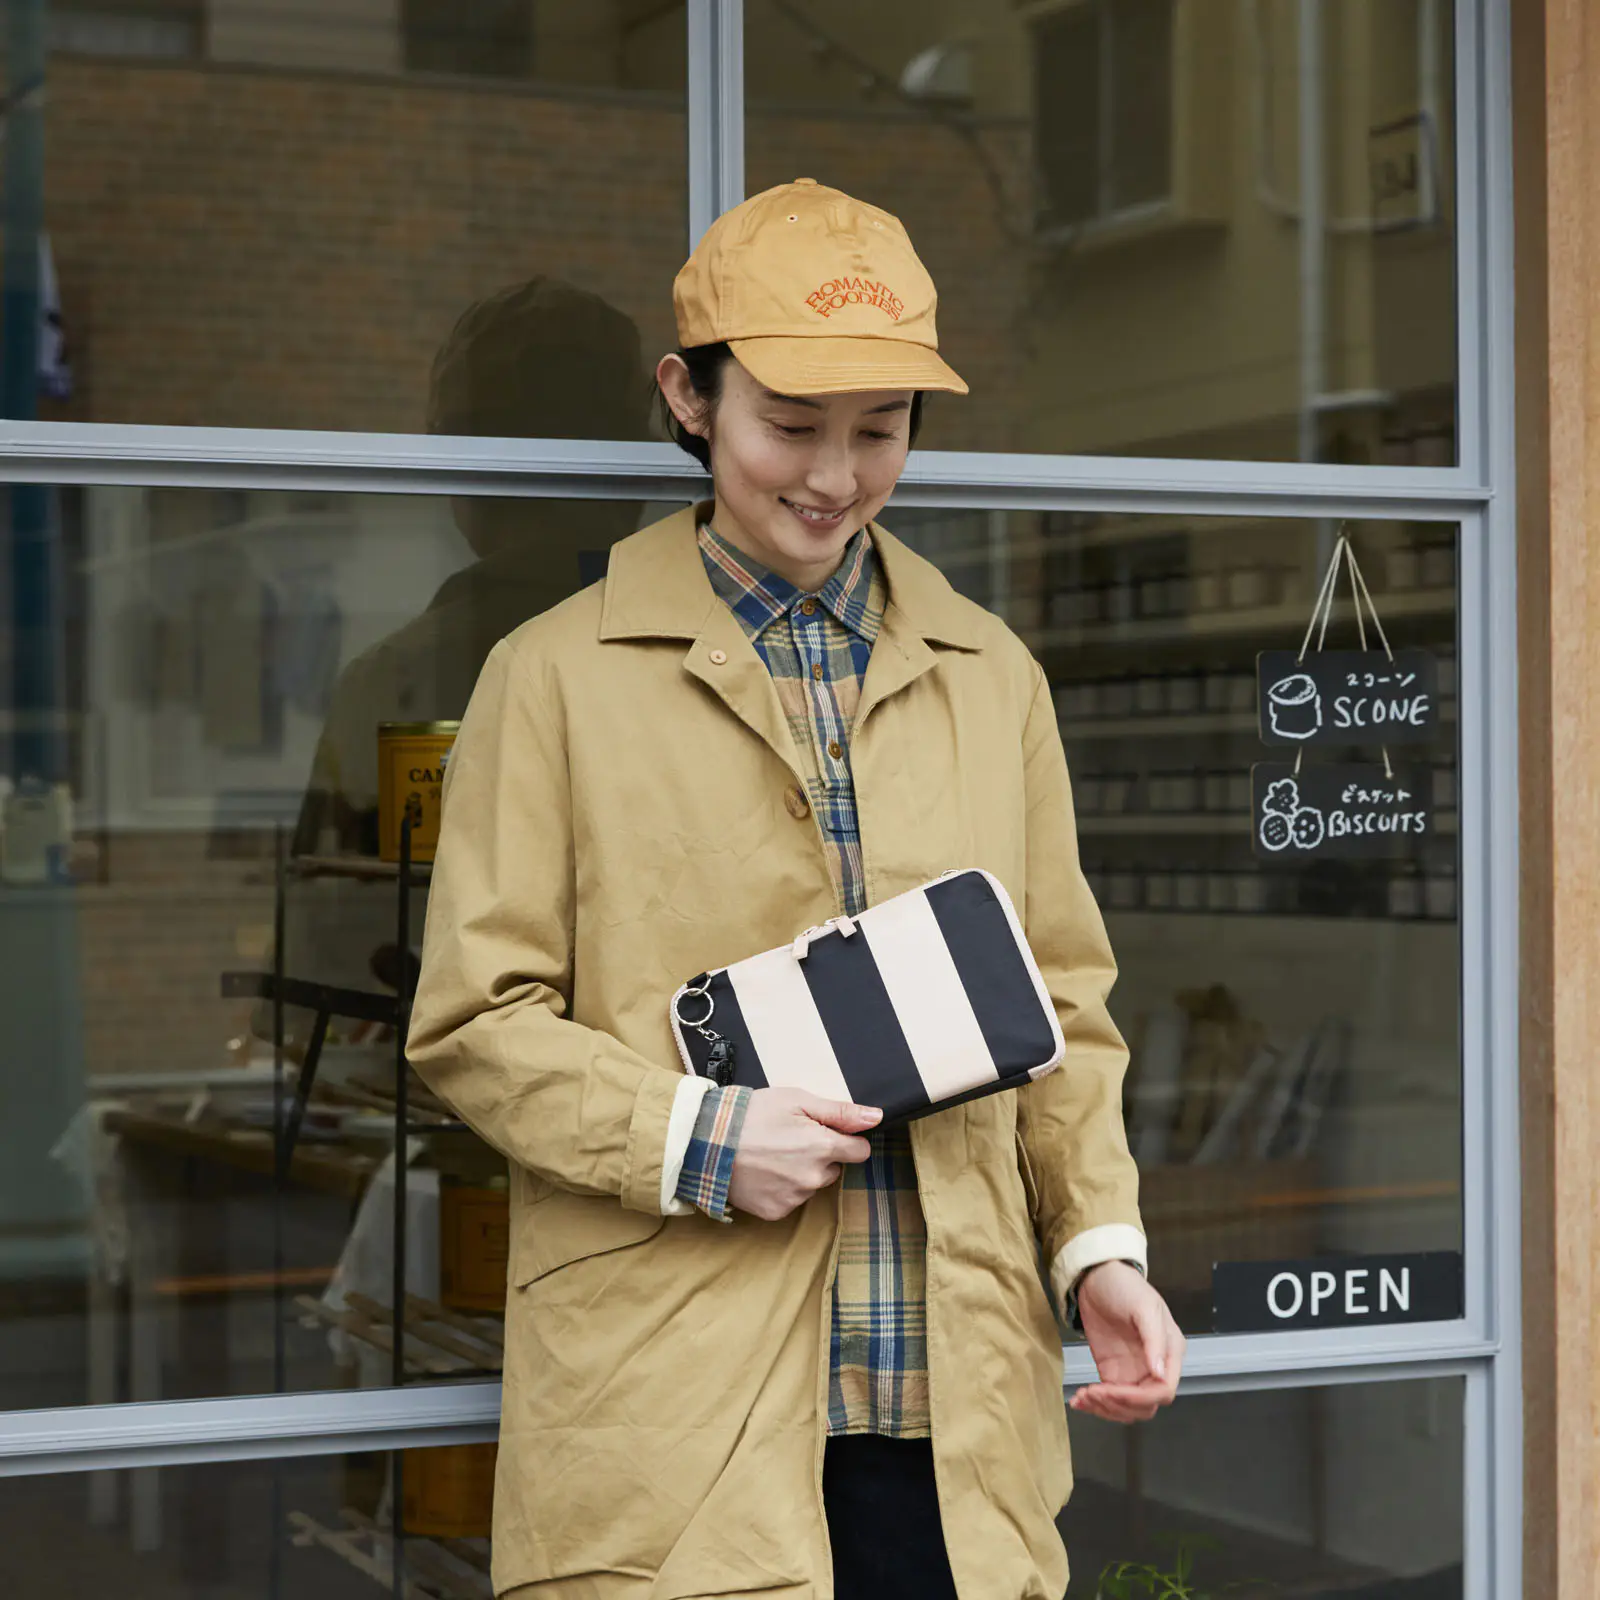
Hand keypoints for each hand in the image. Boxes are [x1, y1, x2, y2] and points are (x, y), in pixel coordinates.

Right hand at [728, 1089, 879, 1220]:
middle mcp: (814, 1178)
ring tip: (771, 1154)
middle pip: (834, 1168)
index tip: (825, 1132)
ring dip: (800, 1172)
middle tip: (789, 1139)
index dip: (846, 1139)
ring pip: (811, 1184)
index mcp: (824, 1148)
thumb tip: (876, 1117)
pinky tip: (763, 1172)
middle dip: (820, 1155)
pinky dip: (781, 1188)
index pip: (860, 1151)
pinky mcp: (775, 1211)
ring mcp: (794, 1198)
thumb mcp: (797, 1101)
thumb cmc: (752, 1115)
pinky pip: (790, 1200)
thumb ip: (840, 1112)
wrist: (706, 1141)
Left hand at [1070, 1261, 1184, 1422]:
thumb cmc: (1125, 1286)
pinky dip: (1095, 1405)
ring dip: (1105, 1410)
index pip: (1164, 1390)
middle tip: (1091, 1393)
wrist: (1096, 1276)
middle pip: (1146, 1406)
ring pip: (1127, 1409)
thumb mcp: (1143, 1306)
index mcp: (1170, 1352)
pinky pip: (1110, 1399)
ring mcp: (1133, 1372)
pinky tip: (1079, 1401)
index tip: (1111, 1390)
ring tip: (1082, 1397)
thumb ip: (1154, 1340)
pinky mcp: (1112, 1372)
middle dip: (1118, 1405)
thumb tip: (1159, 1374)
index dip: (1139, 1397)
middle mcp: (1154, 1368)